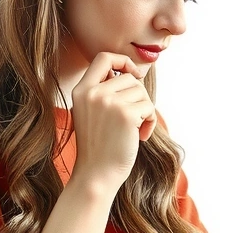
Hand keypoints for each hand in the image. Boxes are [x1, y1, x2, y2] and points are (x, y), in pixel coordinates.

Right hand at [70, 52, 156, 192]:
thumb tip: (133, 74)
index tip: (133, 74)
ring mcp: (108, 102)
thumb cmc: (99, 147)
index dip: (122, 60)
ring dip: (145, 110)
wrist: (96, 174)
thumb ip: (104, 92)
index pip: (103, 57)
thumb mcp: (91, 113)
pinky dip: (150, 122)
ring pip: (141, 91)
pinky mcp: (125, 113)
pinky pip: (149, 107)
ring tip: (135, 129)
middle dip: (138, 96)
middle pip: (128, 77)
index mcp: (81, 90)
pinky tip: (140, 136)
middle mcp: (93, 93)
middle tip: (134, 118)